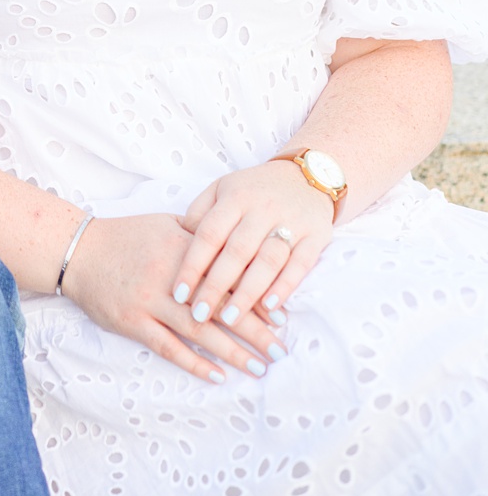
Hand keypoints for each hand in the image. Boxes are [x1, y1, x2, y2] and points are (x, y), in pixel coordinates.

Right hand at [62, 213, 278, 383]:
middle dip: (255, 332)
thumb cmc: (125, 236)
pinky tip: (217, 375)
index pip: (229, 278)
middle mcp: (170, 278)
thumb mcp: (165, 223)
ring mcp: (150, 302)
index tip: (283, 320)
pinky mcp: (133, 322)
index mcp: (183, 250)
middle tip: (281, 351)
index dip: (257, 300)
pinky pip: (168, 347)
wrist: (78, 250)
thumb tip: (239, 244)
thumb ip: (200, 233)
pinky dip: (194, 363)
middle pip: (221, 308)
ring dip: (232, 352)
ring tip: (259, 368)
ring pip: (199, 332)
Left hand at [173, 161, 334, 334]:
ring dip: (249, 292)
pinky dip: (285, 286)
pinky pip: (301, 264)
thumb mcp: (222, 189)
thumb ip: (200, 212)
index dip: (192, 264)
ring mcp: (292, 223)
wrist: (307, 177)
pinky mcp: (317, 236)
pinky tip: (269, 307)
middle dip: (216, 285)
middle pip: (236, 251)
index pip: (208, 234)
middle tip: (199, 314)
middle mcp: (262, 209)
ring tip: (230, 318)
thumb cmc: (254, 190)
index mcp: (235, 197)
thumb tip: (180, 242)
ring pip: (268, 261)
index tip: (178, 293)